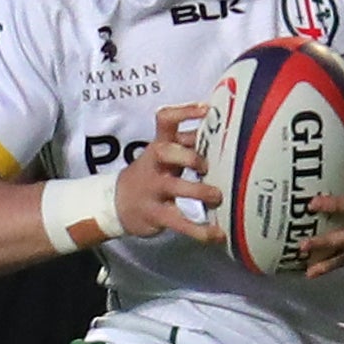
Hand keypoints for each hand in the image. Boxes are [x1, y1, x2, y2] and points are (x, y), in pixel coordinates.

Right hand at [113, 104, 224, 243]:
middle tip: (209, 165)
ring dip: (199, 191)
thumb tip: (225, 131)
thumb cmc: (153, 173)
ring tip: (218, 197)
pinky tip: (217, 234)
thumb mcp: (164, 155)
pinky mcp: (156, 214)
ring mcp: (153, 189)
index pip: (165, 120)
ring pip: (173, 187)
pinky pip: (179, 222)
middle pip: (165, 152)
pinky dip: (200, 230)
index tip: (207, 109)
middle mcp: (155, 164)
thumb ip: (188, 144)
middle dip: (189, 156)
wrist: (117, 203)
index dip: (184, 112)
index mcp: (159, 144)